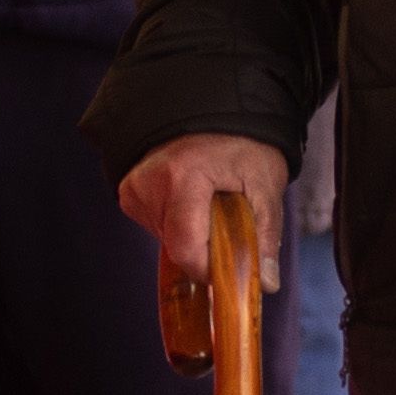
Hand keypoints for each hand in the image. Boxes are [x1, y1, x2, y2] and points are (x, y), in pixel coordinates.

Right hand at [119, 133, 289, 292]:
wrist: (214, 111)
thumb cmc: (243, 143)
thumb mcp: (264, 184)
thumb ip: (265, 234)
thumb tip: (266, 283)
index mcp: (183, 177)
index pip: (186, 249)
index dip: (210, 268)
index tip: (232, 263)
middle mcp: (149, 183)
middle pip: (178, 248)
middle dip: (207, 247)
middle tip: (227, 220)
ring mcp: (134, 188)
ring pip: (167, 241)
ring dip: (193, 235)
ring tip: (209, 203)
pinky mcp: (129, 192)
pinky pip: (157, 227)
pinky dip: (179, 224)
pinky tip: (192, 201)